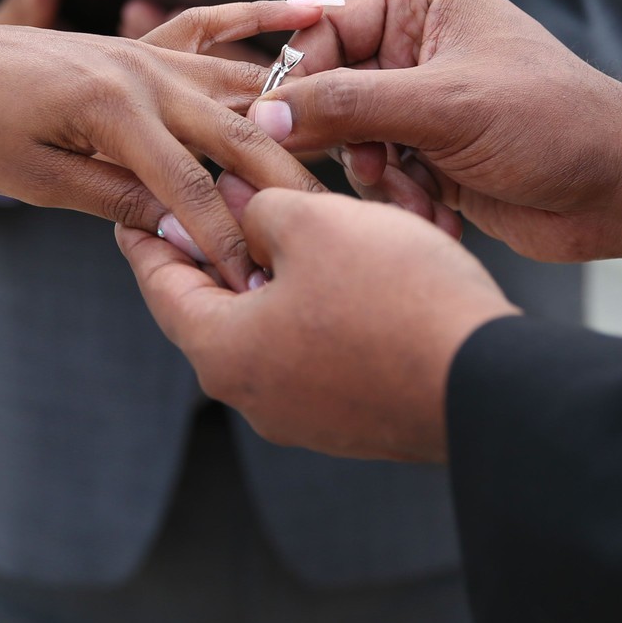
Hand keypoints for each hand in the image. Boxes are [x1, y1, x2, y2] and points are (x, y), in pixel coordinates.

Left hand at [0, 0, 329, 288]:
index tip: (262, 280)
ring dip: (294, 121)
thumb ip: (116, 199)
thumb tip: (182, 229)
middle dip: (288, 187)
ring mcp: (148, 50)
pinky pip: (215, 27)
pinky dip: (261, 18)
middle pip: (239, 133)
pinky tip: (310, 12)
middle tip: (337, 231)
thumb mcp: (34, 179)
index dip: (228, 238)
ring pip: (241, 85)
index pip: (191, 185)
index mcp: (111, 108)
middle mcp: (142, 70)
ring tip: (348, 158)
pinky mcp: (144, 44)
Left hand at [118, 181, 517, 461]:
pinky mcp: (355, 421)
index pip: (161, 285)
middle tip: (208, 203)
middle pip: (213, 309)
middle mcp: (255, 396)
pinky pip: (317, 352)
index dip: (147, 236)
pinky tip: (344, 269)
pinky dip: (316, 307)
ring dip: (275, 276)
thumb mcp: (314, 222)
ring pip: (270, 329)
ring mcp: (307, 418)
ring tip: (288, 224)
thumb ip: (256, 206)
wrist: (489, 382)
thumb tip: (233, 201)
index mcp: (224, 352)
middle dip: (216, 250)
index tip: (133, 209)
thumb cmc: (394, 297)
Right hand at [249, 0, 621, 264]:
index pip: (327, 32)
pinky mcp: (434, 158)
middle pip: (332, 92)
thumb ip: (349, 106)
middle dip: (349, 141)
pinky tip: (439, 219)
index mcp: (423, 6)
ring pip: (353, 143)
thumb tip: (268, 113)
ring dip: (381, 180)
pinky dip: (403, 203)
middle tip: (371, 169)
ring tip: (418, 199)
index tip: (278, 126)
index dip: (299, 80)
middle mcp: (419, 50)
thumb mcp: (444, 106)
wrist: (621, 191)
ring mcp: (425, 106)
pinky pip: (384, 179)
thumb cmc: (553, 124)